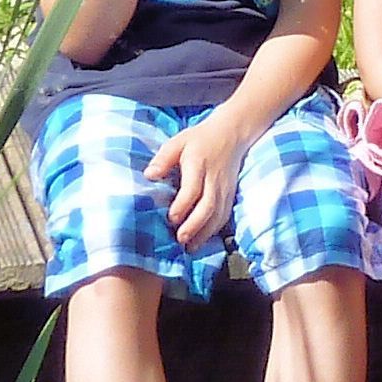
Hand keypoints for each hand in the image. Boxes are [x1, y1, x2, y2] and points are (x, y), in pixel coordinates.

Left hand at [148, 107, 241, 248]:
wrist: (232, 133)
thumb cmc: (200, 139)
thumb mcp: (178, 141)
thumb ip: (163, 158)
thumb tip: (149, 175)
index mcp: (199, 164)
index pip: (193, 188)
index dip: (182, 205)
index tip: (170, 218)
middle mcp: (215, 179)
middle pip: (208, 206)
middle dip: (195, 225)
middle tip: (180, 239)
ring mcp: (225, 188)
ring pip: (218, 214)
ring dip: (205, 233)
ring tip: (190, 247)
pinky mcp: (231, 194)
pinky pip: (225, 215)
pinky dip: (215, 230)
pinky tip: (202, 240)